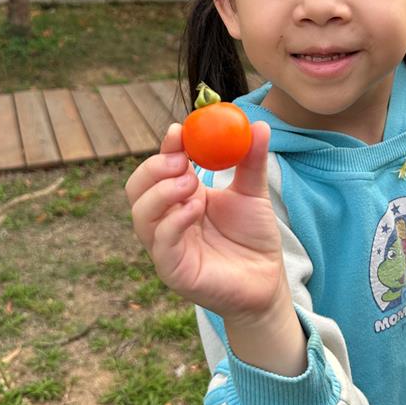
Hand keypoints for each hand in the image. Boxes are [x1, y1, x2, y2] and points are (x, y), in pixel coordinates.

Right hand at [125, 120, 286, 323]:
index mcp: (181, 197)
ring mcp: (166, 246)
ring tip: (192, 184)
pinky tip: (195, 208)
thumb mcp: (254, 193)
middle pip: (137, 188)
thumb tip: (258, 124)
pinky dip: (173, 221)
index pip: (160, 168)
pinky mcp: (173, 270)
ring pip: (141, 215)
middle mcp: (166, 220)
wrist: (268, 280)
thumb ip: (251, 160)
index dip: (166, 148)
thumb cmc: (254, 237)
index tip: (179, 130)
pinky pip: (160, 243)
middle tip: (182, 160)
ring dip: (163, 193)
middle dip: (155, 168)